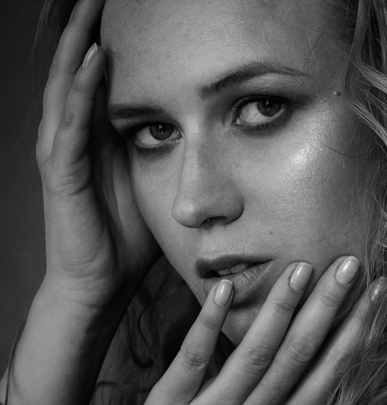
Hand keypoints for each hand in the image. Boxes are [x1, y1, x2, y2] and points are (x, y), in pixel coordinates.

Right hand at [36, 0, 157, 311]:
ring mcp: (63, 150)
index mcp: (97, 135)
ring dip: (79, 42)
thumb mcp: (155, 182)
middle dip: (87, 27)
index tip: (133, 6)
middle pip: (78, 67)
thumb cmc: (128, 236)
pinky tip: (96, 58)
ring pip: (68, 84)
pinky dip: (82, 88)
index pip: (102, 75)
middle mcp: (74, 134)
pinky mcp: (61, 172)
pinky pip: (70, 122)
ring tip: (91, 6)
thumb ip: (170, 152)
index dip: (112, 39)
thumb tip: (213, 131)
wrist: (99, 283)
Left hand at [98, 256, 379, 404]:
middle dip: (329, 307)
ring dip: (280, 309)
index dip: (358, 331)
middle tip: (350, 263)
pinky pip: (193, 359)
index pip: (332, 373)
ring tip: (302, 268)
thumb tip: (339, 392)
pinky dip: (208, 325)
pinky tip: (222, 290)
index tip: (378, 295)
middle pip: (300, 354)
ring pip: (255, 353)